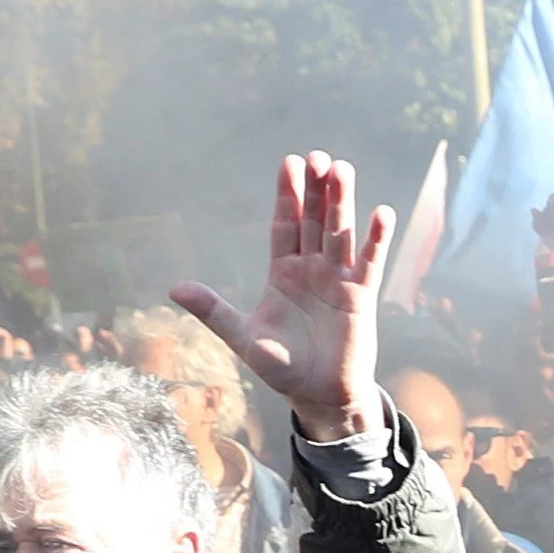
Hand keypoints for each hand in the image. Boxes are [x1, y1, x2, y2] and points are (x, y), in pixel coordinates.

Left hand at [174, 154, 392, 442]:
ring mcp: (337, 280)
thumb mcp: (242, 337)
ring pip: (340, 232)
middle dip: (316, 189)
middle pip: (314, 220)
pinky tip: (381, 213)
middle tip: (317, 156)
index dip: (287, 195)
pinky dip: (376, 239)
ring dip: (343, 202)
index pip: (284, 224)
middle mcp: (311, 269)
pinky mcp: (360, 297)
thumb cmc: (282, 368)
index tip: (288, 163)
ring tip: (343, 169)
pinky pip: (369, 262)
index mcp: (282, 272)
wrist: (318, 396)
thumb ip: (213, 310)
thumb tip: (173, 289)